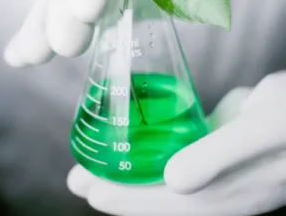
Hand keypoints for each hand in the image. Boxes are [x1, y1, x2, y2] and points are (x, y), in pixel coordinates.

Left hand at [67, 73, 285, 215]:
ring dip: (129, 174)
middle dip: (116, 189)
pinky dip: (152, 155)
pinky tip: (136, 144)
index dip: (125, 198)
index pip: (163, 203)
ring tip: (95, 166)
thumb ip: (219, 155)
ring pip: (164, 179)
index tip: (88, 187)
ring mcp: (217, 168)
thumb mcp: (258, 131)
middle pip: (157, 195)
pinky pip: (178, 157)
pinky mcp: (217, 144)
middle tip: (76, 177)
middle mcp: (217, 186)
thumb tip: (174, 183)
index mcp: (225, 192)